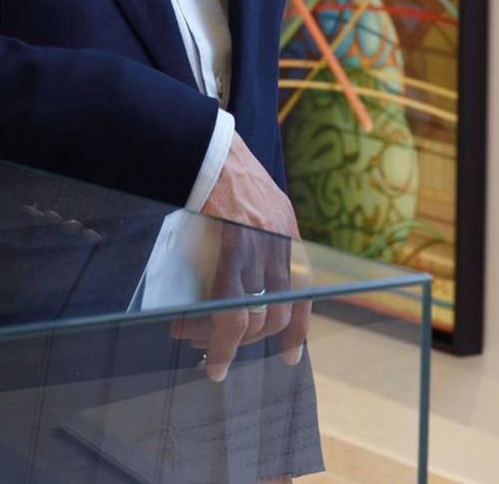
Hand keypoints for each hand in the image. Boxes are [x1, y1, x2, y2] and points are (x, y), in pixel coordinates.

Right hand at [172, 136, 309, 381]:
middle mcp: (281, 240)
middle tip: (220, 350)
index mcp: (286, 228)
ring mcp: (260, 245)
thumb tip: (234, 274)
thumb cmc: (217, 168)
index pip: (301, 291)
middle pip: (276, 312)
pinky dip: (219, 336)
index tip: (289, 355)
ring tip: (198, 343)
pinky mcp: (234, 247)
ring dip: (225, 340)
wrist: (203, 143)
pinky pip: (230, 307)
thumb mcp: (250, 201)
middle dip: (249, 340)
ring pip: (253, 317)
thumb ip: (254, 234)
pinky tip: (203, 344)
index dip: (296, 329)